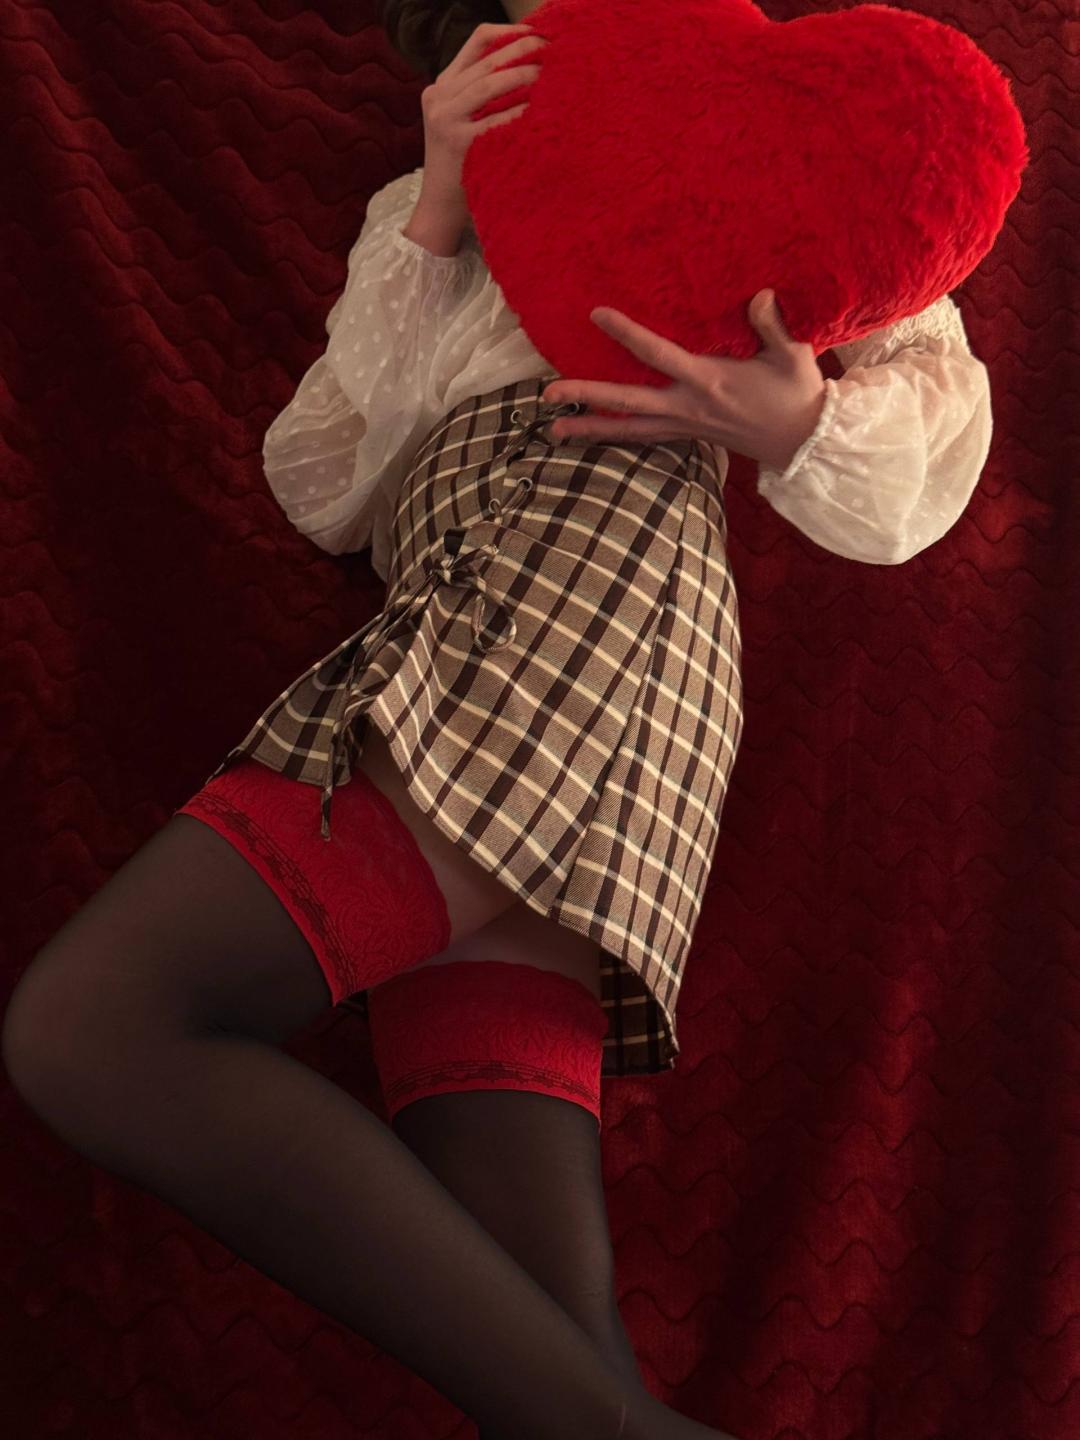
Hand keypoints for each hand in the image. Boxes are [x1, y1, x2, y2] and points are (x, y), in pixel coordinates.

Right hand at [418, 22, 548, 212]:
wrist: (439, 206)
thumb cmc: (460, 163)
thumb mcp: (460, 119)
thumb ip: (481, 91)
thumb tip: (526, 64)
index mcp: (442, 85)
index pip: (477, 41)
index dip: (509, 32)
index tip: (537, 34)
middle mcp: (440, 96)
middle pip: (488, 59)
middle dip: (524, 49)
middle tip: (552, 51)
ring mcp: (446, 119)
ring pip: (490, 83)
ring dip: (523, 75)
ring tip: (547, 76)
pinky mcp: (458, 143)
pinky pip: (496, 120)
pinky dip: (519, 111)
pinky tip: (537, 109)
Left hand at [542, 290, 828, 472]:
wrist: (802, 442)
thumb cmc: (798, 395)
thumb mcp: (794, 355)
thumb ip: (773, 325)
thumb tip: (760, 294)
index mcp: (709, 381)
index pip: (658, 355)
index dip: (627, 334)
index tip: (597, 315)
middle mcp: (688, 407)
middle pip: (628, 402)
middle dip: (587, 397)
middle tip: (547, 394)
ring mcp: (685, 425)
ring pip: (629, 428)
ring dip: (590, 428)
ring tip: (553, 428)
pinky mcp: (687, 435)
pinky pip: (643, 436)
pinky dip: (615, 435)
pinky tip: (590, 433)